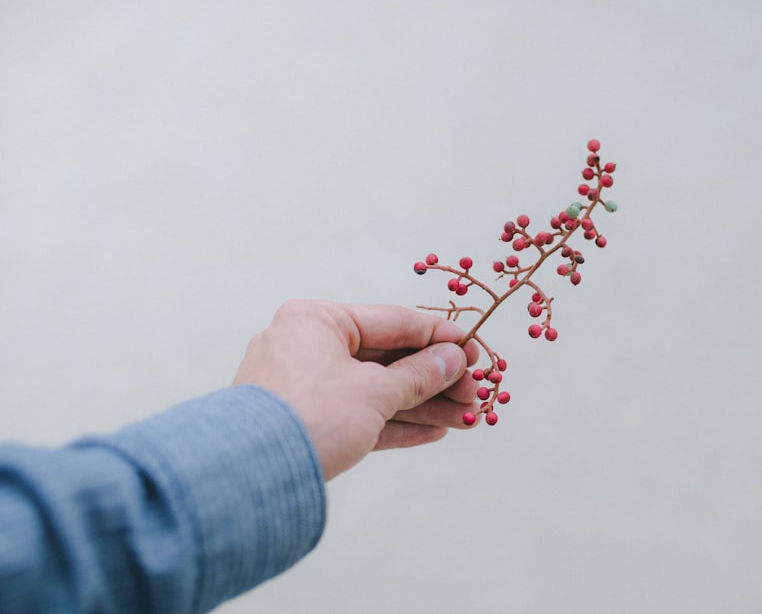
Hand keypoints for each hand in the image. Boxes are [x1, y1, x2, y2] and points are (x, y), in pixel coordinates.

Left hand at [232, 300, 480, 479]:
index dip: (438, 337)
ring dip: (423, 404)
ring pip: (377, 390)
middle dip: (435, 379)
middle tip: (476, 392)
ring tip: (466, 418)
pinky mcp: (306, 424)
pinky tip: (435, 432)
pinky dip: (396, 423)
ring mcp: (305, 387)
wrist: (248, 477)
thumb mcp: (374, 391)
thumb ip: (418, 374)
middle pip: (387, 358)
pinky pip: (360, 416)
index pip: (392, 321)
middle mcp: (307, 346)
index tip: (474, 350)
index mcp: (317, 320)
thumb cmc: (311, 415)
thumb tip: (453, 361)